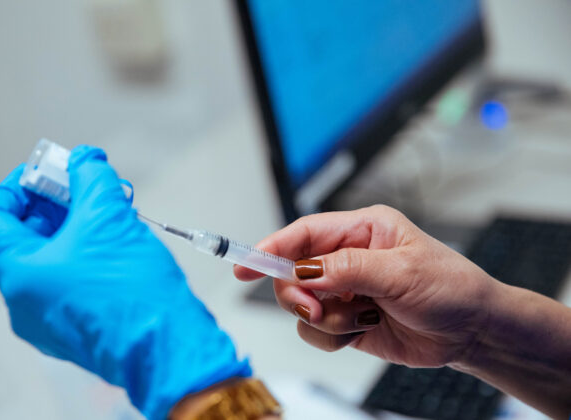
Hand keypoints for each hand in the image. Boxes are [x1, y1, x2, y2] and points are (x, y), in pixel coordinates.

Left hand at [0, 146, 249, 419]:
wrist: (169, 346)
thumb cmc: (132, 289)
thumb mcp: (108, 215)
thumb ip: (91, 177)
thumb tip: (85, 159)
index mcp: (19, 275)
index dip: (15, 188)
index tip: (43, 172)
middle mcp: (24, 304)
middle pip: (24, 239)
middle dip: (54, 205)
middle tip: (81, 184)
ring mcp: (48, 322)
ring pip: (50, 262)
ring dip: (74, 228)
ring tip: (107, 208)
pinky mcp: (76, 330)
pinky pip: (68, 283)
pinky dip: (83, 255)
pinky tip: (114, 239)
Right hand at [235, 205, 496, 367]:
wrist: (471, 331)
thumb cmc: (450, 288)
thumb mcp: (402, 272)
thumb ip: (349, 269)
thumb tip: (305, 271)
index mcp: (362, 230)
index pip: (304, 234)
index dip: (270, 248)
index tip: (244, 266)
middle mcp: (348, 258)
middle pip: (293, 273)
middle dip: (301, 295)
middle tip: (320, 308)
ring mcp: (345, 291)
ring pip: (302, 306)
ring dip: (326, 320)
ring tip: (360, 319)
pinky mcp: (346, 320)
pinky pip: (315, 332)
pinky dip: (333, 337)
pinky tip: (363, 330)